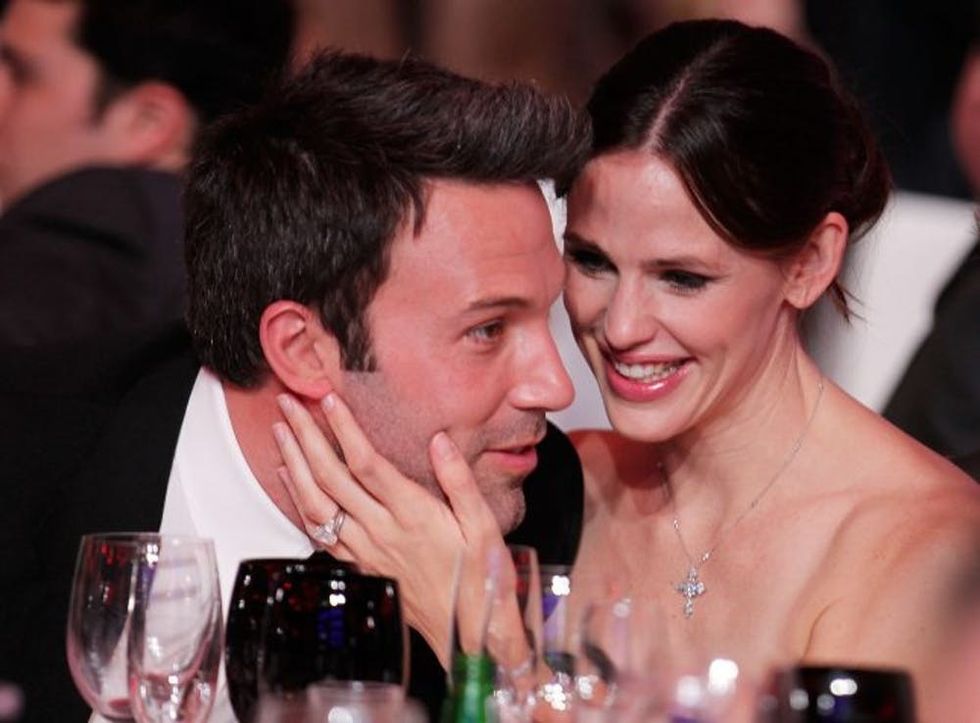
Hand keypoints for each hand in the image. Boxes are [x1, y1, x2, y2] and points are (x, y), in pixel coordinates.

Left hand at [272, 391, 506, 665]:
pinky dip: (299, 501)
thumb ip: (460, 481)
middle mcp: (383, 531)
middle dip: (306, 436)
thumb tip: (440, 441)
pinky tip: (291, 480)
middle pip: (332, 478)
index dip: (344, 429)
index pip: (368, 464)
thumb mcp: (484, 527)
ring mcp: (367, 550)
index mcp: (414, 515)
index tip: (329, 399)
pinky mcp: (361, 565)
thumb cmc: (480, 580)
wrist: (468, 636)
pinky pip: (319, 532)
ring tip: (281, 432)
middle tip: (290, 403)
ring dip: (295, 465)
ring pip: (317, 504)